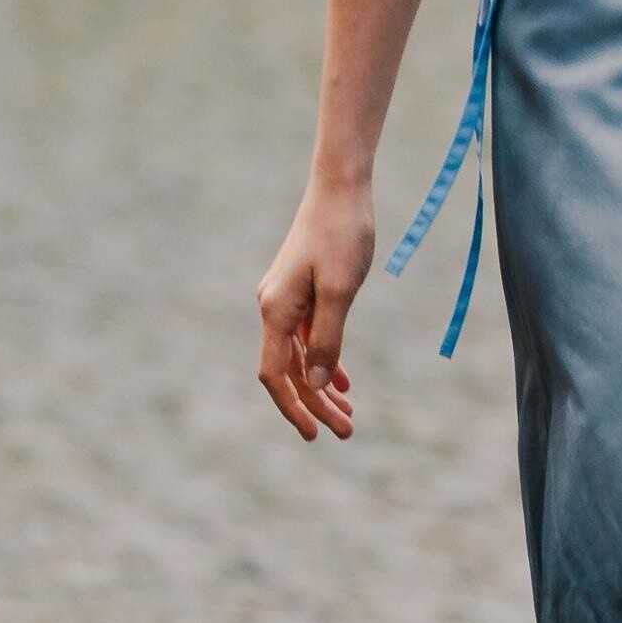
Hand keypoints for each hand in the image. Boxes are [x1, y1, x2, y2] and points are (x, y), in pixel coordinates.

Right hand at [257, 183, 374, 439]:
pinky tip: (344, 382)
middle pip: (290, 371)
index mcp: (276, 310)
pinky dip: (325, 360)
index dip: (293, 408)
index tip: (315, 434)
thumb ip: (328, 338)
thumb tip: (318, 384)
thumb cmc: (342, 234)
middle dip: (315, 404)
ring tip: (348, 414)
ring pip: (301, 357)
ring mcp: (286, 300)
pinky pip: (308, 337)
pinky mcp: (302, 292)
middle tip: (346, 432)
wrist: (340, 188)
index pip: (276, 375)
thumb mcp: (341, 290)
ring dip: (322, 387)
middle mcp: (274, 308)